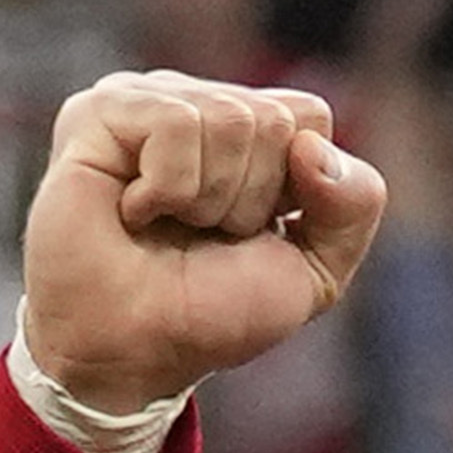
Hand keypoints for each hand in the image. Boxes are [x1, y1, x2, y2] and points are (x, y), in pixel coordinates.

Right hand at [23, 70, 389, 416]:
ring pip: (230, 118)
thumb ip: (354, 203)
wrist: (135, 350)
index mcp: (247, 127)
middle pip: (275, 119)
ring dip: (209, 198)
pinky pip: (176, 123)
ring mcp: (144, 101)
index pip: (311, 116)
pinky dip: (168, 187)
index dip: (298, 188)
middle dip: (252, 198)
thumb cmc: (212, 309)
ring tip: (166, 224)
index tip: (252, 231)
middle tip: (200, 233)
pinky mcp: (98, 111)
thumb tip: (311, 147)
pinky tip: (133, 210)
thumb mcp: (317, 268)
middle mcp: (195, 102)